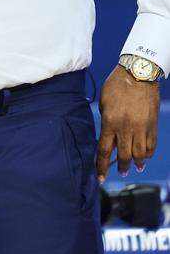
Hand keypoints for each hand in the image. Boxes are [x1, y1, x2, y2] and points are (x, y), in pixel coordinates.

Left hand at [98, 65, 159, 180]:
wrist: (139, 75)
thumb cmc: (117, 86)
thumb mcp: (105, 104)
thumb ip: (106, 122)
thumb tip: (108, 137)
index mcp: (110, 123)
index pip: (104, 150)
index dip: (101, 166)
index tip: (100, 178)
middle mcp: (126, 129)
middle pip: (123, 155)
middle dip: (120, 167)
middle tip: (120, 172)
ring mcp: (142, 128)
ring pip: (140, 153)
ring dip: (136, 162)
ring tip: (134, 168)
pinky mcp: (153, 125)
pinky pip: (151, 145)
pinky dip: (148, 153)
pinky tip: (145, 157)